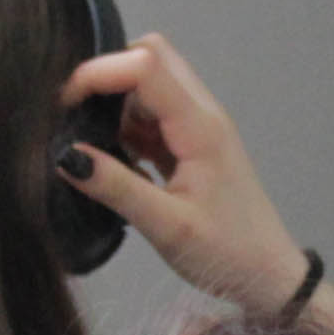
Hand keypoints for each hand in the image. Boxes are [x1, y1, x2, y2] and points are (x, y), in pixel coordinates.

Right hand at [57, 35, 315, 316]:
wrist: (268, 276)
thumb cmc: (226, 253)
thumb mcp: (166, 226)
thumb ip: (116, 188)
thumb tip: (65, 156)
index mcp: (200, 127)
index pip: (145, 64)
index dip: (99, 73)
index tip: (65, 107)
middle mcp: (202, 114)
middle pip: (150, 58)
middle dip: (107, 77)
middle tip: (76, 118)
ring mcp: (199, 128)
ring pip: (149, 85)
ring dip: (116, 105)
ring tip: (90, 145)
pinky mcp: (192, 145)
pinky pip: (153, 116)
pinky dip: (127, 127)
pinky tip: (114, 162)